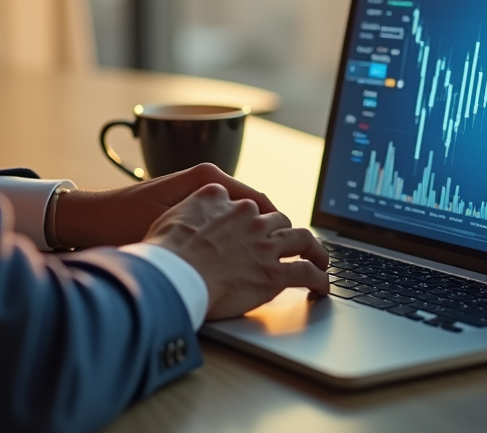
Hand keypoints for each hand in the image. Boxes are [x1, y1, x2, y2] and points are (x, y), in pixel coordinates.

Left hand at [54, 163, 276, 248]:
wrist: (89, 221)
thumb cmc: (123, 222)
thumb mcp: (169, 224)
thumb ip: (210, 227)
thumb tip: (250, 234)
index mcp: (207, 178)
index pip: (259, 200)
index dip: (278, 225)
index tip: (293, 247)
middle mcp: (206, 180)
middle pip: (254, 207)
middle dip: (270, 232)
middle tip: (284, 259)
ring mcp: (198, 192)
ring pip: (240, 215)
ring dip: (253, 236)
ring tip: (266, 262)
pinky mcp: (188, 205)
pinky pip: (223, 219)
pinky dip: (233, 236)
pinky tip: (236, 259)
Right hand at [143, 183, 329, 319]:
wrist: (172, 272)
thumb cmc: (163, 250)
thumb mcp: (172, 214)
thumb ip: (190, 210)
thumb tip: (194, 215)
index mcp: (222, 199)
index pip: (247, 204)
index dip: (255, 218)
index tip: (256, 226)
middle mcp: (248, 217)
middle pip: (278, 220)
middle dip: (285, 232)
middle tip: (291, 244)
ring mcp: (264, 244)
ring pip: (301, 239)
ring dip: (314, 249)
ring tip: (320, 259)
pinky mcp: (274, 272)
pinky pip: (306, 273)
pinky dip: (320, 279)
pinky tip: (323, 286)